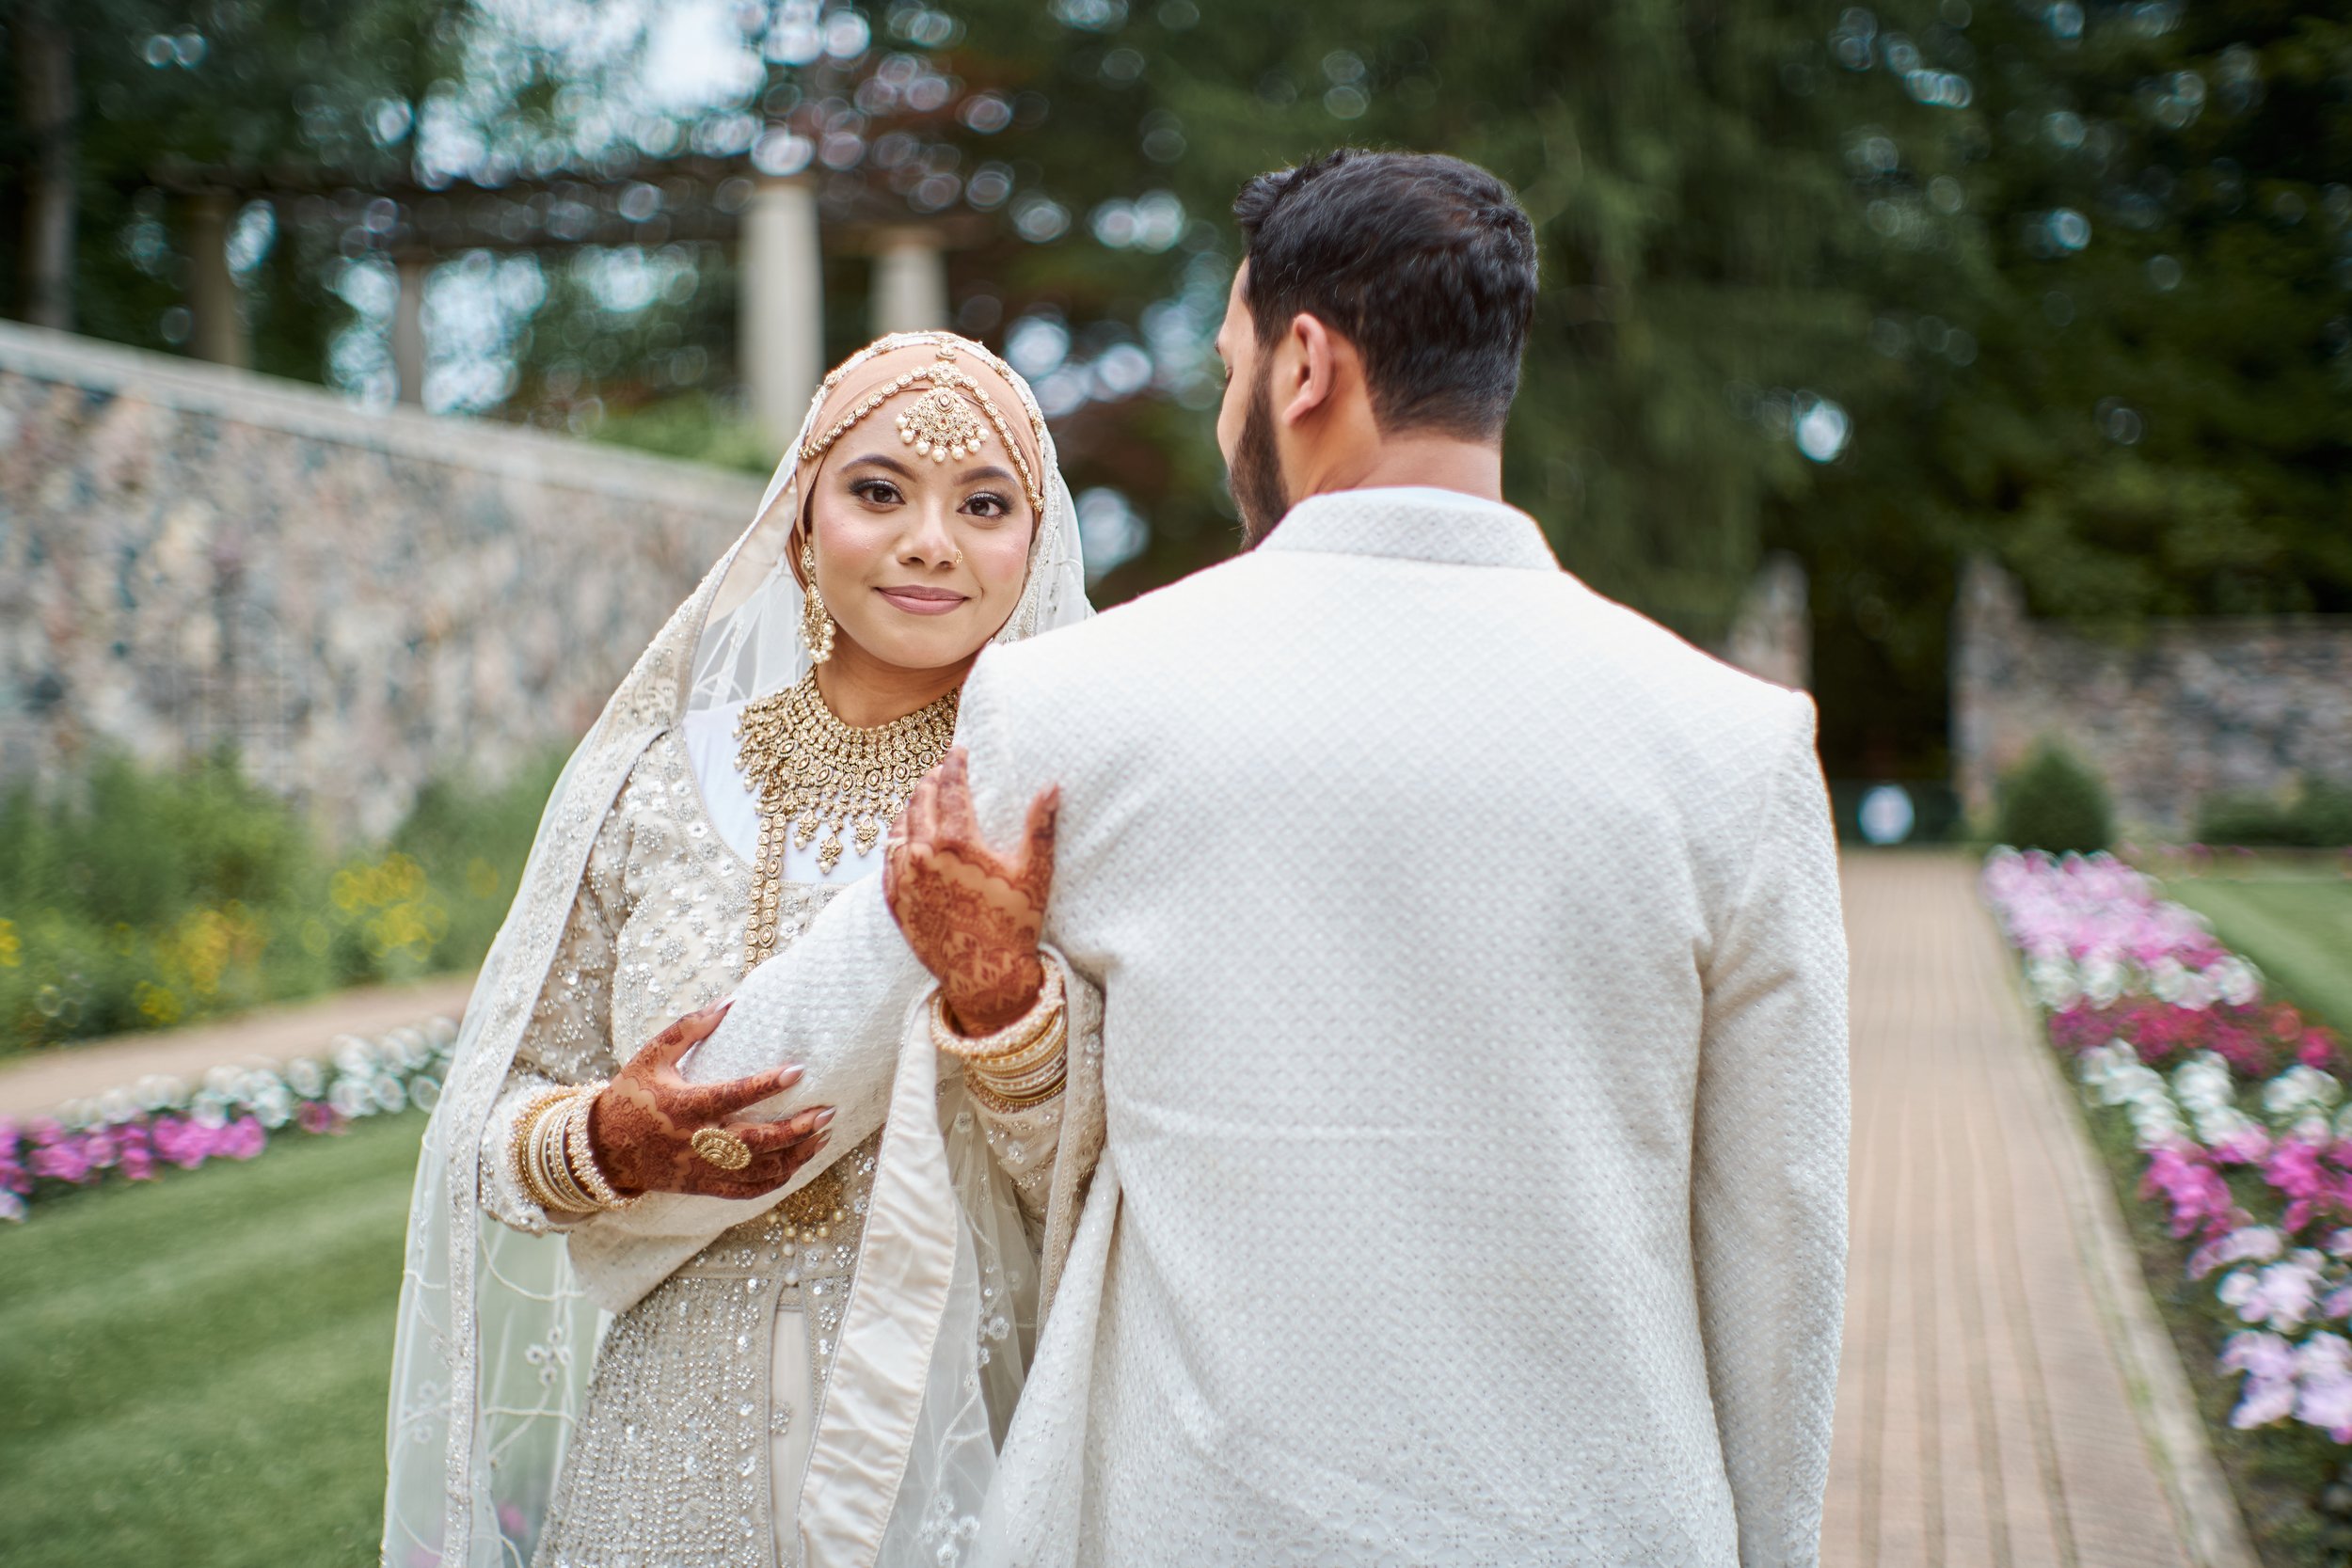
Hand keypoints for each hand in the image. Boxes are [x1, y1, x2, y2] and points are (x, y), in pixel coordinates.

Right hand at [587, 1002, 833, 1199]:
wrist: (605, 1148)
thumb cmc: (631, 1094)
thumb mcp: (652, 1056)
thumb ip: (689, 1028)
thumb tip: (729, 1002)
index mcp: (685, 1106)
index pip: (732, 1095)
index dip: (766, 1084)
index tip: (799, 1071)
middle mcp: (696, 1141)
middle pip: (755, 1141)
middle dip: (796, 1129)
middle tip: (828, 1113)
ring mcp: (701, 1168)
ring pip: (758, 1170)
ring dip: (796, 1156)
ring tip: (824, 1137)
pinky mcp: (703, 1185)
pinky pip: (747, 1191)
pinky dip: (777, 1181)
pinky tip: (799, 1164)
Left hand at [884, 747, 1058, 1032]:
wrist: (984, 977)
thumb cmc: (1014, 925)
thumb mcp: (1034, 873)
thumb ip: (1041, 826)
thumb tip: (1053, 785)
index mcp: (957, 842)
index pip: (952, 787)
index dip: (955, 764)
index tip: (958, 751)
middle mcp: (923, 855)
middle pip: (921, 800)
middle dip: (932, 780)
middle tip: (942, 770)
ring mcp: (905, 877)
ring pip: (900, 825)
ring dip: (913, 805)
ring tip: (925, 796)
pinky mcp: (895, 899)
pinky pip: (889, 856)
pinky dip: (898, 837)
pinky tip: (908, 835)